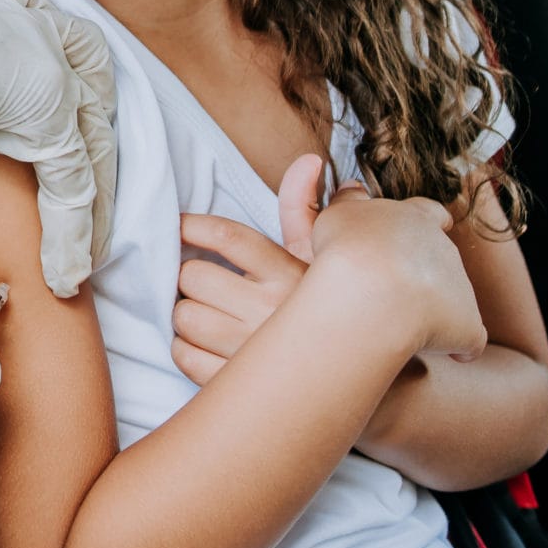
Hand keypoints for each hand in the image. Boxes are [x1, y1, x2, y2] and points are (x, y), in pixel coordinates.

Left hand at [0, 0, 115, 295]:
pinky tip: (48, 47)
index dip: (72, 239)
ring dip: (92, 98)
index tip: (65, 278)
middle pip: (90, 130)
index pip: (72, 185)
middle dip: (92, 188)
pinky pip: (40, 9)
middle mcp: (48, 51)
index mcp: (45, 98)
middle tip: (84, 235)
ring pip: (85, 55)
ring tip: (90, 133)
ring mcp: (20, 16)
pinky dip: (54, 32)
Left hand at [170, 152, 326, 384]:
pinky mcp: (237, 384)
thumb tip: (308, 162)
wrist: (370, 386)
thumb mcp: (323, 258)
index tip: (177, 225)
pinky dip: (183, 347)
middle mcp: (270, 312)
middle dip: (187, 275)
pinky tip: (203, 343)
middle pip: (193, 277)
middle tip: (200, 279)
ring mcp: (252, 352)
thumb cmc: (333, 310)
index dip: (191, 226)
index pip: (226, 238)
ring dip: (183, 311)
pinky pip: (184, 356)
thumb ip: (305, 209)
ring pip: (183, 317)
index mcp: (289, 274)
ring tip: (204, 312)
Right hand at [307, 179, 485, 363]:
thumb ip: (349, 201)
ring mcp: (461, 287)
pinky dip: (456, 345)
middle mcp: (445, 249)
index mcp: (416, 218)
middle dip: (423, 270)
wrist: (373, 289)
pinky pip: (468, 339)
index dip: (427, 220)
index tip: (430, 223)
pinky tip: (437, 352)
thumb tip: (355, 189)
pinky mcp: (468, 325)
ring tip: (398, 324)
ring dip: (433, 308)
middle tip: (390, 286)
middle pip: (442, 257)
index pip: (430, 212)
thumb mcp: (338, 213)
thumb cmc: (349, 247)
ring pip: (454, 297)